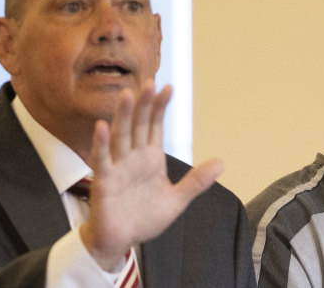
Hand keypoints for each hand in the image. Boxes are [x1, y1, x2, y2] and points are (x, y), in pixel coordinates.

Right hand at [80, 80, 223, 270]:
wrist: (121, 241)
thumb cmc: (145, 218)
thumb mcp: (176, 200)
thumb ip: (196, 182)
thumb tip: (222, 162)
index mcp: (151, 158)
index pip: (156, 126)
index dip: (160, 107)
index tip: (169, 88)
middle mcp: (134, 157)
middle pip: (139, 125)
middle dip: (144, 104)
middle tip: (149, 82)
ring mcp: (118, 167)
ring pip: (120, 136)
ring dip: (123, 116)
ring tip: (128, 94)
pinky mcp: (103, 181)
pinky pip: (101, 159)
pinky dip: (101, 143)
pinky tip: (102, 126)